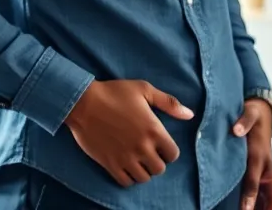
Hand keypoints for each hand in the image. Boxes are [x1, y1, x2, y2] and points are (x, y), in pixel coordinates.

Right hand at [65, 80, 194, 187]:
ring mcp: (126, 157)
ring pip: (144, 178)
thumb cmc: (113, 92)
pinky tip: (124, 166)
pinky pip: (126, 181)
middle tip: (147, 153)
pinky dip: (128, 177)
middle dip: (156, 162)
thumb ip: (168, 102)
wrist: (82, 102)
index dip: (168, 151)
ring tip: (136, 160)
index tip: (159, 145)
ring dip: (142, 171)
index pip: (173, 154)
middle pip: (159, 169)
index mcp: (153, 130)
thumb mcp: (143, 89)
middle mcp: (142, 147)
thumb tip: (190, 115)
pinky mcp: (110, 164)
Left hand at [234, 99, 271, 209]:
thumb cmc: (255, 118)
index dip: (249, 199)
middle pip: (270, 206)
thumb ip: (244, 121)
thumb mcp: (251, 114)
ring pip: (265, 207)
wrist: (261, 117)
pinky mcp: (259, 186)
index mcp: (264, 162)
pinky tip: (231, 208)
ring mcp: (265, 184)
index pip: (255, 185)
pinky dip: (249, 208)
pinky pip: (258, 204)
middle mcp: (268, 178)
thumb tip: (236, 130)